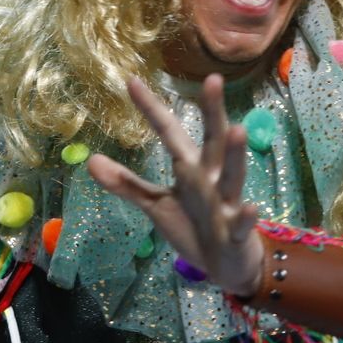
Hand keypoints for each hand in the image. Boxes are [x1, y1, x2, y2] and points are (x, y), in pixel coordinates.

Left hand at [87, 75, 263, 296]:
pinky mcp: (237, 232)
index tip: (131, 81)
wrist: (226, 263)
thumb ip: (127, 183)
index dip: (151, 108)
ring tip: (237, 129)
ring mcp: (227, 204)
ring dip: (234, 154)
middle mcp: (211, 178)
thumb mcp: (157, 203)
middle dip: (212, 111)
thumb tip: (90, 160)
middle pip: (212, 140)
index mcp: (190, 167)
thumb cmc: (194, 225)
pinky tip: (251, 206)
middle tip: (212, 79)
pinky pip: (241, 224)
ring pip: (232, 175)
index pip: (169, 131)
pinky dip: (247, 216)